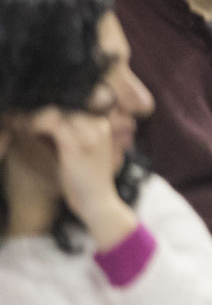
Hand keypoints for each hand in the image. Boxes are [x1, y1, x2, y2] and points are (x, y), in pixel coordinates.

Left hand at [16, 108, 136, 247]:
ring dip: (33, 114)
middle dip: (39, 106)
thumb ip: (73, 133)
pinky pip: (51, 125)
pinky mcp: (75, 146)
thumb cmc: (88, 180)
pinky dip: (34, 124)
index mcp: (102, 123)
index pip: (75, 101)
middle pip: (65, 103)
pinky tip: (22, 128)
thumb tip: (48, 118)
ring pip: (56, 111)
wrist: (98, 204)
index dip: (51, 102)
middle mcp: (98, 125)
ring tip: (15, 118)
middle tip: (16, 112)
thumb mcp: (85, 151)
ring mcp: (89, 134)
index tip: (29, 106)